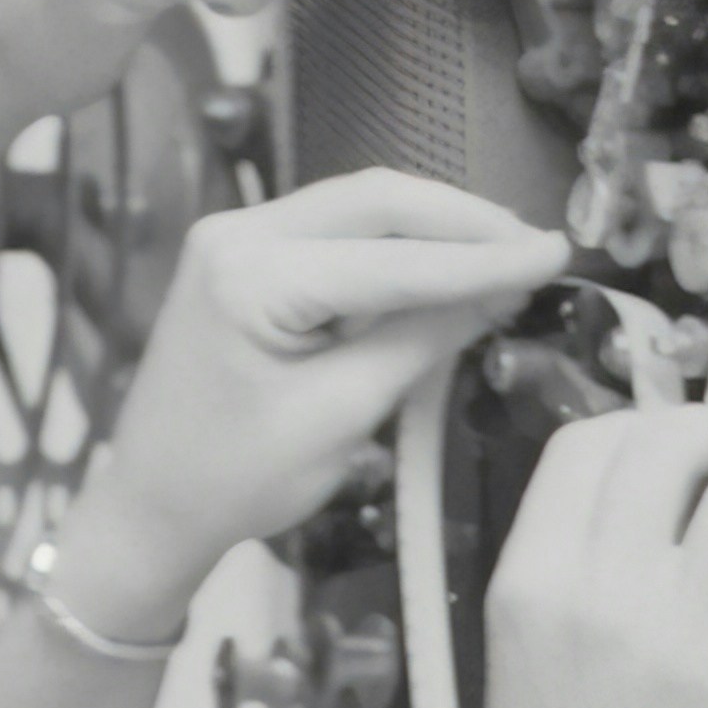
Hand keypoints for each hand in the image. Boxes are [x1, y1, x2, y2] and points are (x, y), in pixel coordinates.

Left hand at [52, 172, 568, 640]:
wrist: (150, 506)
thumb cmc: (237, 480)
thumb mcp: (341, 416)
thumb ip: (421, 342)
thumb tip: (502, 288)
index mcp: (249, 274)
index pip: (389, 257)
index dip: (481, 257)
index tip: (557, 253)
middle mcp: (237, 231)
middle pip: (374, 201)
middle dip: (462, 221)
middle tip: (539, 245)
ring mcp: (236, 235)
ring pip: (358, 209)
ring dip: (434, 227)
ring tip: (510, 250)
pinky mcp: (244, 253)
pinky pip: (335, 231)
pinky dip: (396, 245)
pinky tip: (448, 262)